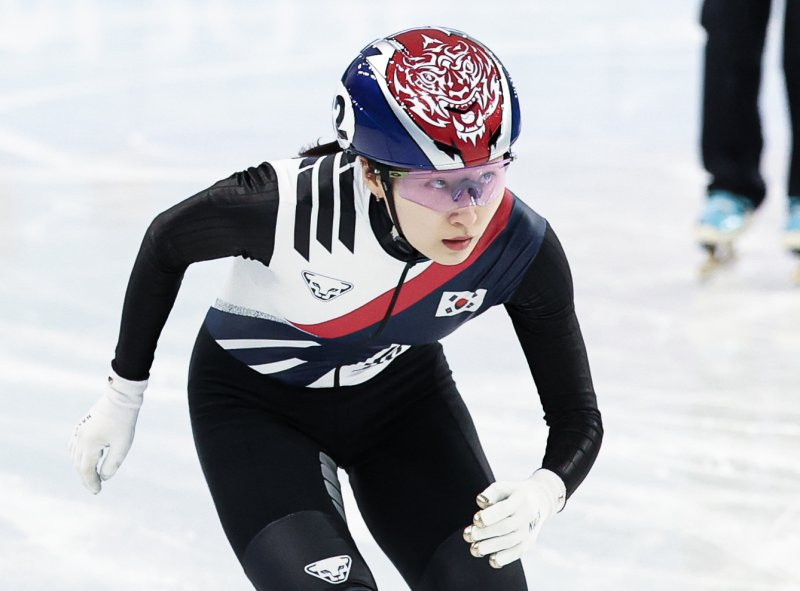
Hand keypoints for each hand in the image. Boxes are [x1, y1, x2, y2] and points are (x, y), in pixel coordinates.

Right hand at [69, 369, 146, 493]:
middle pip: (79, 464)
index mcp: (89, 444)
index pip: (86, 470)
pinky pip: (74, 445)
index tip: (97, 491)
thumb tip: (104, 477)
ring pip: (75, 455)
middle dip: (87, 477)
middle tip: (96, 486)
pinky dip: (79, 455)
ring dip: (82, 467)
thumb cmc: (124, 421)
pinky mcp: (81, 426)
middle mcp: (79, 438)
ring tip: (93, 475)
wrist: (120, 398)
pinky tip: (88, 458)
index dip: (91, 482)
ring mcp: (78, 431)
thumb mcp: (123, 445)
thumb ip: (112, 464)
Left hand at [463, 469, 565, 567]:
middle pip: (505, 528)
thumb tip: (481, 502)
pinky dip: (505, 558)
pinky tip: (491, 559)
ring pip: (510, 542)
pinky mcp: (528, 543)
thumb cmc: (512, 494)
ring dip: (490, 547)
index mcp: (520, 499)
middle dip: (484, 533)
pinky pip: (517, 553)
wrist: (538, 502)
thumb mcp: (503, 486)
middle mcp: (526, 516)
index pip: (504, 509)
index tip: (476, 519)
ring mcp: (529, 531)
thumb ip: (491, 493)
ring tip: (474, 548)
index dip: (489, 516)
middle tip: (467, 535)